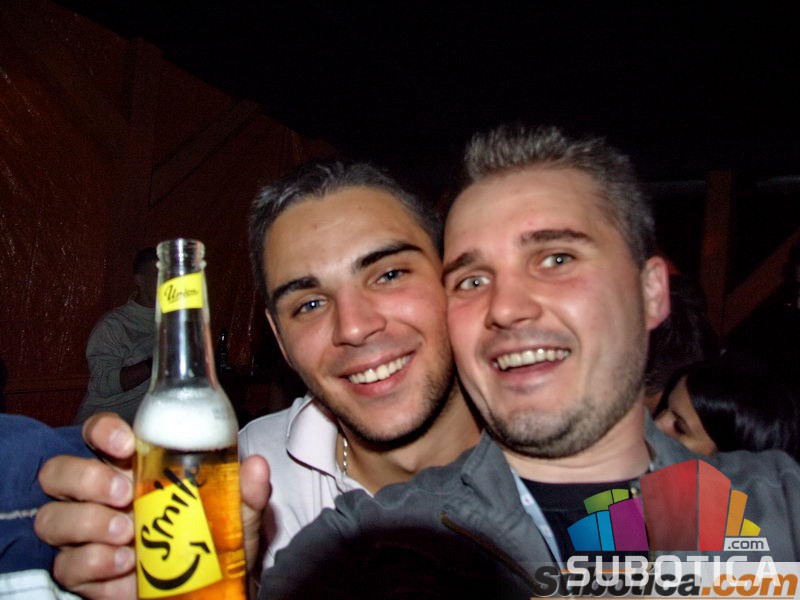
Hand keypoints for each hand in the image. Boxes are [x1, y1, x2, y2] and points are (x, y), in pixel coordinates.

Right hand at [35, 413, 269, 599]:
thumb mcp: (238, 512)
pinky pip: (67, 566)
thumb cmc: (215, 537)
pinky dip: (94, 565)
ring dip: (87, 524)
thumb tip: (255, 465)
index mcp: (133, 466)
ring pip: (52, 519)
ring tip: (128, 536)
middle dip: (85, 478)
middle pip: (58, 472)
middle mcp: (101, 495)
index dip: (102, 432)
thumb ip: (247, 490)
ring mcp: (87, 534)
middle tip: (124, 494)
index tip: (125, 443)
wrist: (210, 588)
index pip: (98, 434)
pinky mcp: (84, 573)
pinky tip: (125, 568)